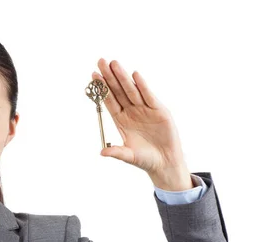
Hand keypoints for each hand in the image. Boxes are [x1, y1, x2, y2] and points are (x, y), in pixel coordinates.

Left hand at [93, 58, 189, 183]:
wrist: (165, 163)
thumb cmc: (145, 160)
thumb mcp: (129, 156)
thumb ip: (116, 152)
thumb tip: (102, 152)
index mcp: (121, 120)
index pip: (109, 101)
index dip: (101, 89)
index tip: (93, 76)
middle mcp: (131, 112)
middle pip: (118, 91)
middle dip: (109, 76)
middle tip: (101, 61)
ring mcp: (145, 109)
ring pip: (131, 90)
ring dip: (123, 77)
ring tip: (114, 63)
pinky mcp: (159, 110)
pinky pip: (148, 96)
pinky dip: (142, 86)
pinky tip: (135, 75)